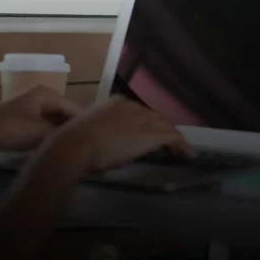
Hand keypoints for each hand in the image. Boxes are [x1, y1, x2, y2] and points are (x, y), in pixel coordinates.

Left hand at [0, 86, 81, 154]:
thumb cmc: (10, 129)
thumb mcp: (40, 132)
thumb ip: (62, 133)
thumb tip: (81, 136)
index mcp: (48, 94)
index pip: (74, 108)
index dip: (84, 124)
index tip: (95, 138)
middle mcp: (42, 95)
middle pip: (64, 113)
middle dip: (71, 128)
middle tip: (84, 144)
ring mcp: (31, 105)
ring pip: (53, 119)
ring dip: (60, 132)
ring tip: (72, 146)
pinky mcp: (23, 116)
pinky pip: (43, 123)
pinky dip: (49, 133)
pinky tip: (55, 144)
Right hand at [45, 96, 195, 172]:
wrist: (74, 146)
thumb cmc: (71, 142)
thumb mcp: (86, 130)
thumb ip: (99, 132)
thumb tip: (102, 142)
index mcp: (115, 103)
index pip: (139, 113)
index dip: (145, 125)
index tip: (147, 135)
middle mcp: (132, 107)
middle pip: (154, 118)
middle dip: (161, 130)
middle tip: (166, 145)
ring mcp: (144, 119)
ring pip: (166, 127)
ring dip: (173, 140)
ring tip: (181, 151)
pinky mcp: (152, 134)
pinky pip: (173, 139)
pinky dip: (182, 147)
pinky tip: (187, 156)